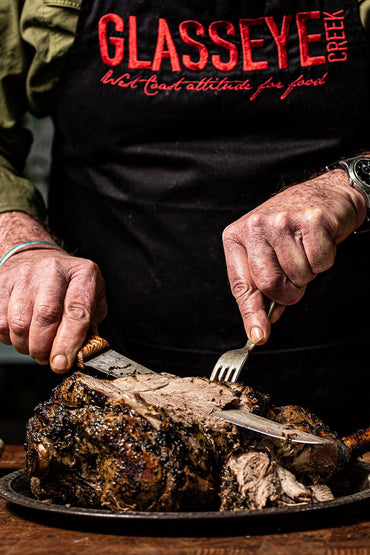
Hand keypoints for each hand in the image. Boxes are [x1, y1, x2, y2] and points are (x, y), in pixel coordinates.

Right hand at [0, 247, 106, 372]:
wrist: (37, 258)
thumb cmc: (68, 285)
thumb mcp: (92, 298)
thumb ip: (91, 325)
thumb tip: (82, 352)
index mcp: (82, 273)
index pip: (77, 311)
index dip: (69, 342)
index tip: (62, 363)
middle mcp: (53, 270)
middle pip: (45, 316)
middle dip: (44, 347)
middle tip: (47, 359)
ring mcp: (24, 275)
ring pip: (19, 322)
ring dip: (26, 345)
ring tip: (35, 345)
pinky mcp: (1, 284)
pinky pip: (0, 322)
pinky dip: (9, 337)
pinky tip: (20, 333)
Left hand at [222, 169, 366, 344]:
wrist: (326, 194)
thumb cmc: (292, 226)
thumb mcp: (266, 252)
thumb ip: (261, 287)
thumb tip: (262, 325)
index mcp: (237, 236)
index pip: (241, 284)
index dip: (251, 313)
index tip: (258, 336)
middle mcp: (256, 226)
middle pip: (270, 284)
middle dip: (288, 291)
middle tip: (294, 277)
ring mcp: (282, 222)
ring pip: (297, 276)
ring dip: (307, 273)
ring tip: (305, 251)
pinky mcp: (310, 220)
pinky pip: (319, 263)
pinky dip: (324, 261)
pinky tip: (318, 242)